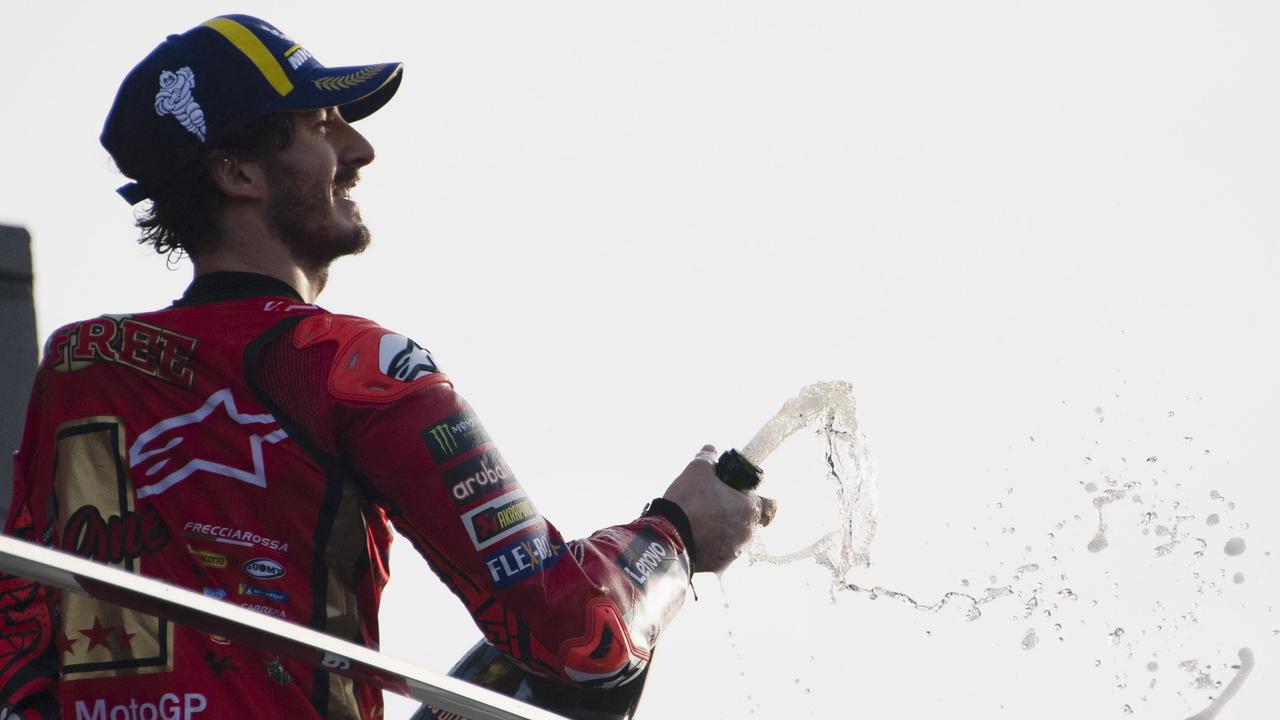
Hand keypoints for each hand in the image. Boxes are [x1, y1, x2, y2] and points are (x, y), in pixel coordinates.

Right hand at [661, 444, 774, 573]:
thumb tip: (711, 450)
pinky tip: (694, 537)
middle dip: (731, 513)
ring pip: (733, 537)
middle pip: (745, 520)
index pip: (761, 500)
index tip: (729, 492)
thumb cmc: (688, 502)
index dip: (745, 494)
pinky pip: (719, 552)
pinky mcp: (719, 566)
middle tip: (709, 506)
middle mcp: (747, 533)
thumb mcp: (696, 470)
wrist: (668, 537)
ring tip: (698, 523)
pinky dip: (711, 546)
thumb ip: (708, 458)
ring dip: (722, 530)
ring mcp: (734, 552)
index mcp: (749, 509)